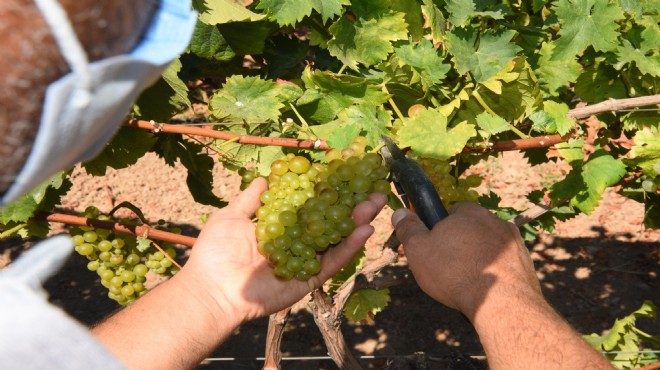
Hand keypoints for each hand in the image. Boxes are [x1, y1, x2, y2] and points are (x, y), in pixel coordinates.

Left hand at [183, 177, 386, 323]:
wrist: (213, 288)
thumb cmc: (216, 253)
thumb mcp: (232, 216)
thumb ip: (251, 198)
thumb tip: (265, 177)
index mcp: (281, 226)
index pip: (310, 205)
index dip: (328, 191)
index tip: (346, 174)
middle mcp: (297, 242)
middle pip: (330, 221)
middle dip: (352, 204)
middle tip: (374, 188)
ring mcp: (306, 260)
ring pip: (338, 239)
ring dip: (358, 222)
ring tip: (376, 203)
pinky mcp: (310, 279)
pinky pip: (333, 262)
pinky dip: (349, 247)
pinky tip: (365, 230)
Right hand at [391, 202, 541, 320]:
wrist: (501, 302)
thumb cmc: (454, 272)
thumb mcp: (419, 250)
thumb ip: (408, 229)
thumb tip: (400, 212)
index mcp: (468, 212)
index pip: (452, 211)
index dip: (441, 227)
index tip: (435, 246)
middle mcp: (494, 220)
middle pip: (472, 227)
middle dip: (462, 242)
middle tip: (449, 265)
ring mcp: (513, 240)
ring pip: (489, 244)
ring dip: (480, 256)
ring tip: (468, 280)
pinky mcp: (525, 260)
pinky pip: (504, 261)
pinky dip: (496, 270)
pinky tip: (486, 286)